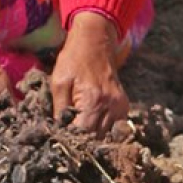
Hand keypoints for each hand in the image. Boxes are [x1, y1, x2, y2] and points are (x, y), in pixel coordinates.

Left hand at [49, 11, 128, 136]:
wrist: (95, 40)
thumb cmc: (73, 60)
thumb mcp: (58, 82)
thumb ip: (59, 110)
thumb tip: (58, 132)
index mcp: (93, 100)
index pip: (83, 135)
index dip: (70, 140)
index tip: (59, 141)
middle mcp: (111, 106)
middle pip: (96, 139)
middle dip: (81, 141)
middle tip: (67, 137)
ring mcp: (120, 107)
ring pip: (106, 136)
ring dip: (92, 137)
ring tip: (78, 130)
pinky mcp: (124, 106)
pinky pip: (114, 127)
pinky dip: (102, 129)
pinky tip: (90, 123)